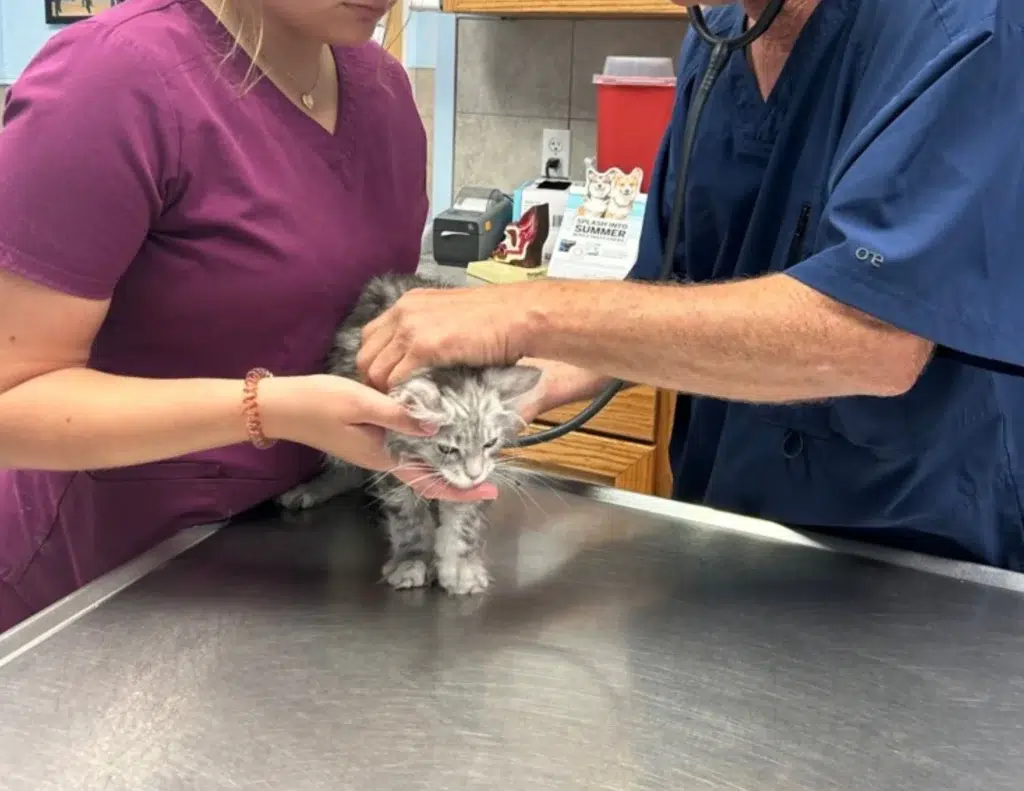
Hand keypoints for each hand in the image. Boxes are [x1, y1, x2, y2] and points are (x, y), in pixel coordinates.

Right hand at [261, 374, 496, 500]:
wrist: (280, 405)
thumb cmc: (318, 403)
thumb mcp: (362, 403)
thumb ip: (399, 415)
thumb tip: (438, 426)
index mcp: (383, 455)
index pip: (429, 481)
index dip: (461, 488)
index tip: (490, 490)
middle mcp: (383, 456)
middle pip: (428, 472)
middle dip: (459, 471)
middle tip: (491, 460)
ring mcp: (376, 446)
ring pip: (419, 456)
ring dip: (445, 454)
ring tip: (474, 441)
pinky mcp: (370, 433)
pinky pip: (405, 440)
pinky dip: (425, 436)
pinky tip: (438, 421)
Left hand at [356, 285, 530, 389]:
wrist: (519, 315)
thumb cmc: (498, 319)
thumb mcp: (453, 319)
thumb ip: (433, 333)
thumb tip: (427, 359)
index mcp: (409, 303)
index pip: (372, 336)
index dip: (376, 363)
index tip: (387, 383)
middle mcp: (403, 311)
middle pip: (365, 353)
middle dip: (373, 380)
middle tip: (389, 401)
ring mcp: (411, 328)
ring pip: (375, 369)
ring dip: (384, 392)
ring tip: (401, 407)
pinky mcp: (423, 346)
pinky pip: (394, 377)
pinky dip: (399, 395)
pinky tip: (412, 404)